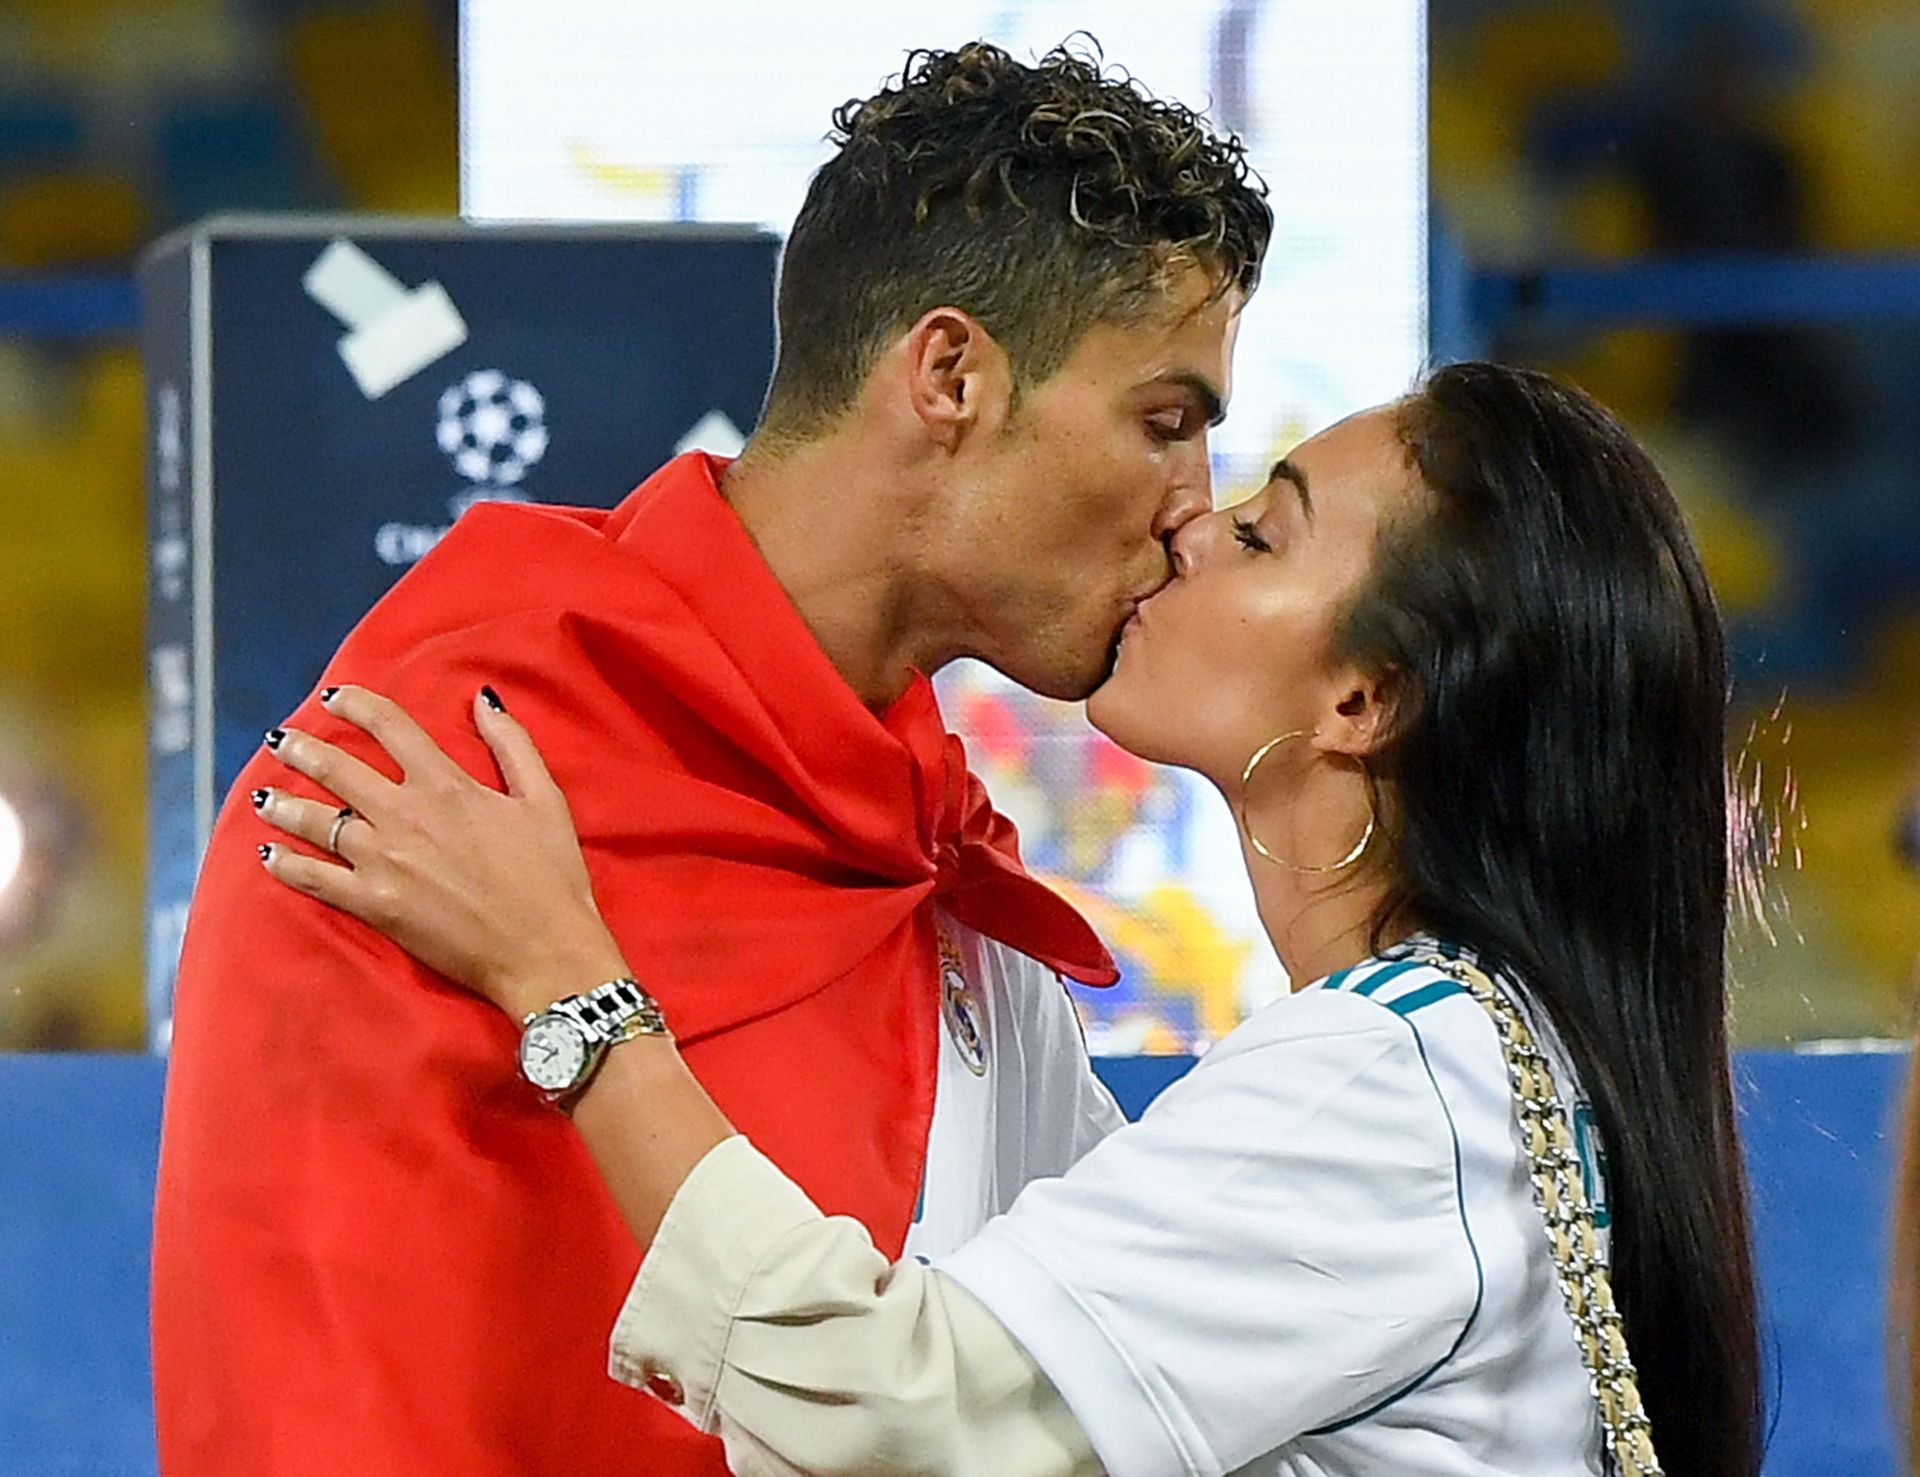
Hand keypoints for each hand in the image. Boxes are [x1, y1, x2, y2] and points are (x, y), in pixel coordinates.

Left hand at [254, 684, 629, 1017]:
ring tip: (265, 796)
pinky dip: (285, 865)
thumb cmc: (552, 877)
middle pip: (337, 769)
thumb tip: (483, 699)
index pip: (389, 726)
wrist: (543, 951)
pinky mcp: (374, 905)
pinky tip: (268, 855)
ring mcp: (384, 861)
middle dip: (302, 749)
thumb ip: (512, 745)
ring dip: (284, 804)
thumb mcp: (544, 800)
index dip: (355, 703)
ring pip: (316, 821)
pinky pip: (314, 878)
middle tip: (280, 742)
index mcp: (447, 785)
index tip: (333, 697)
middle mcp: (406, 815)